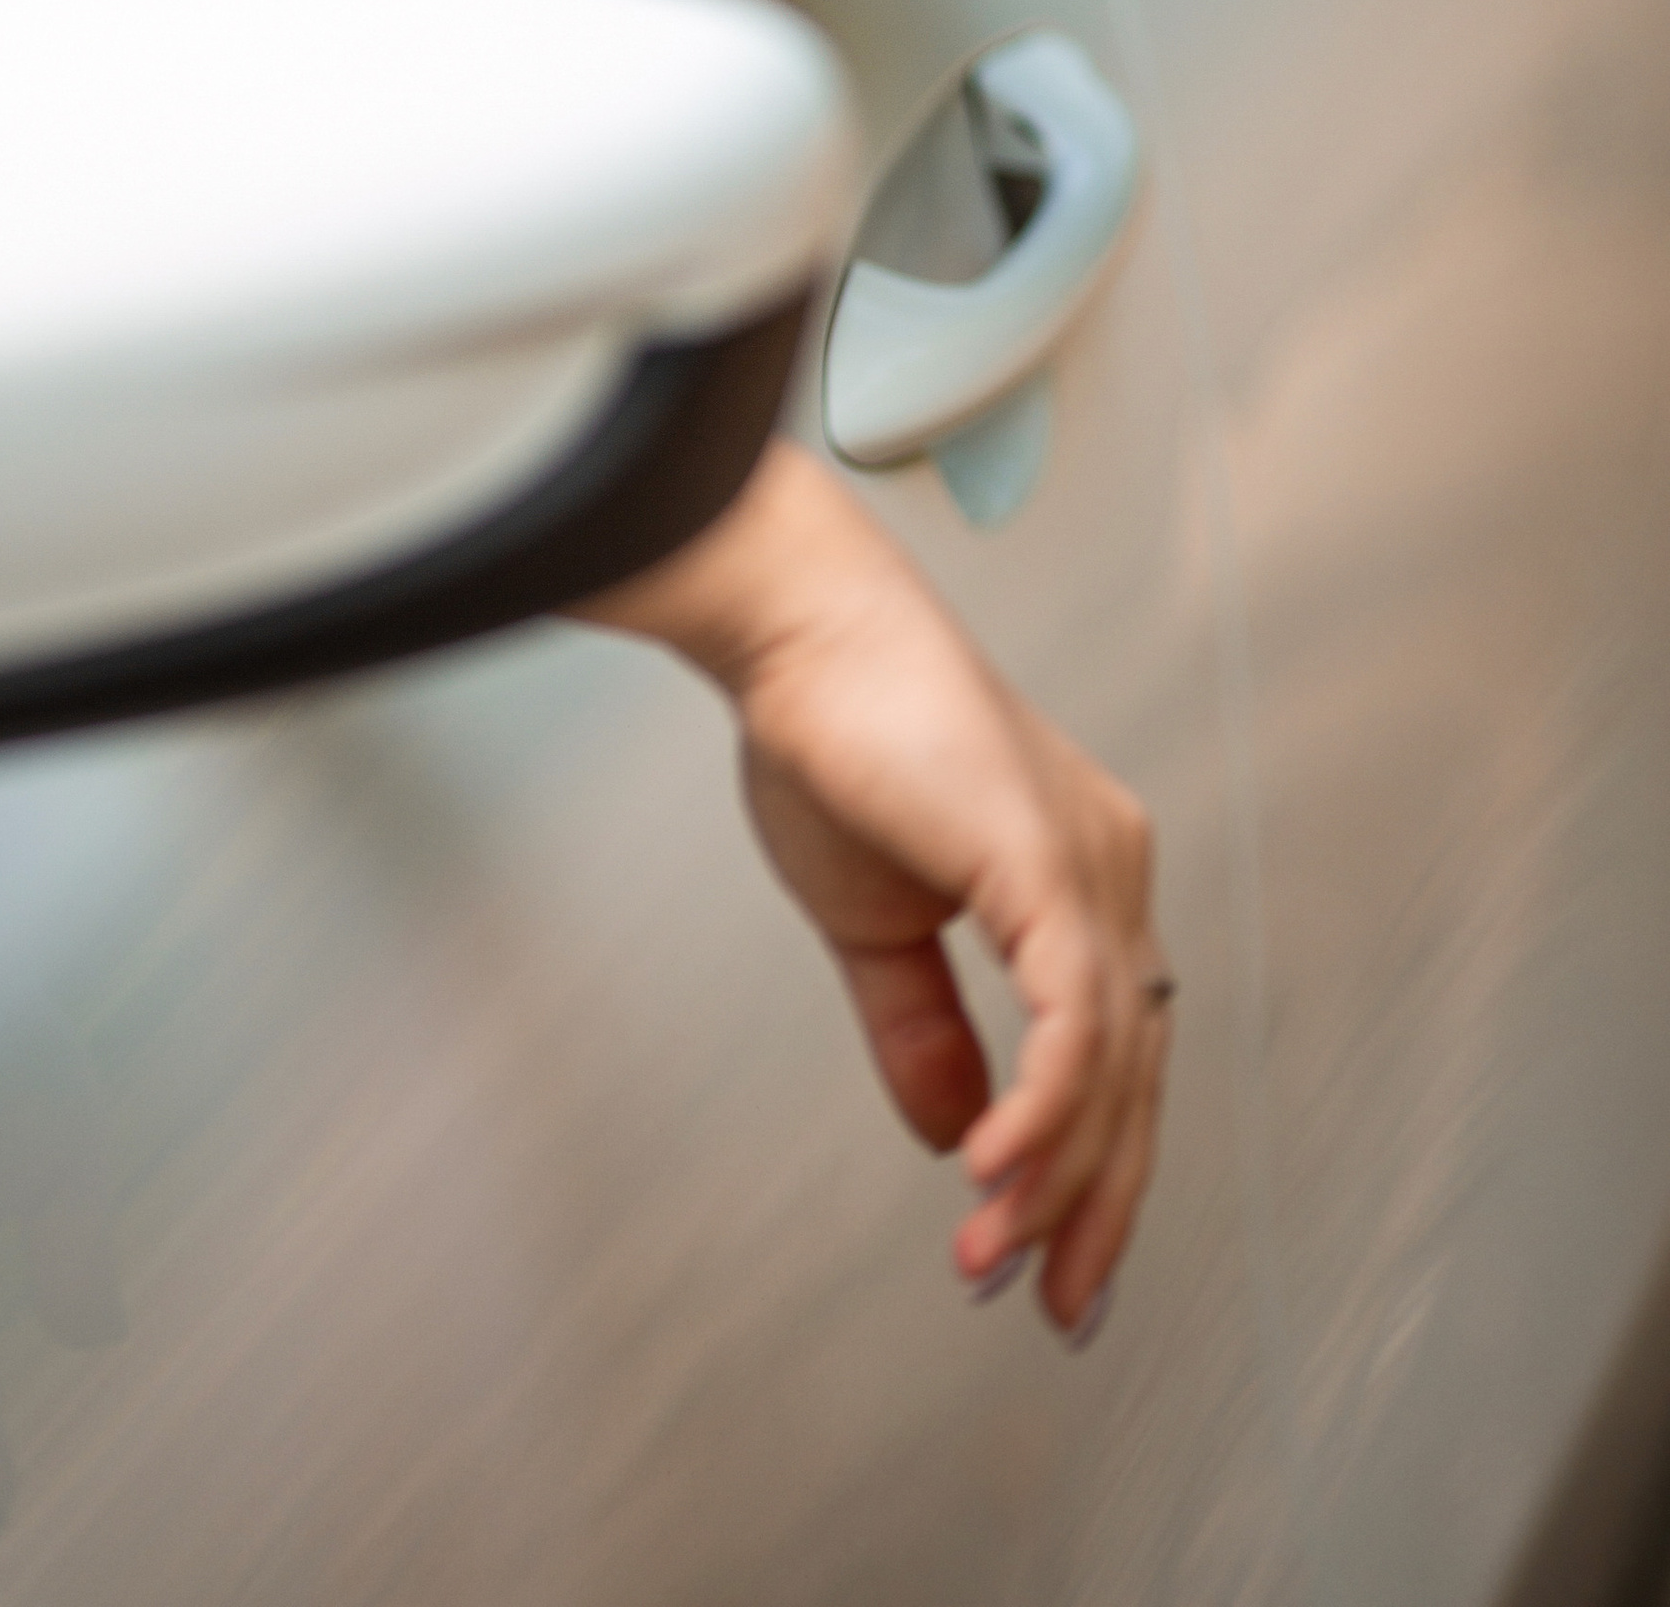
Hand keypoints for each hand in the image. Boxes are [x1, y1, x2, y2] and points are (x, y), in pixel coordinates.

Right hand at [584, 441, 1168, 1338]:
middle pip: (1137, 1075)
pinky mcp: (1049, 861)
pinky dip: (1046, 1107)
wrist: (794, 632)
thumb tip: (960, 1135)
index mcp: (1079, 876)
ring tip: (994, 1255)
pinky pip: (1074, 1018)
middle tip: (1047, 1300)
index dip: (1090, 1167)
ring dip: (1053, 1176)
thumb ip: (921, 1030)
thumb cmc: (831, 733)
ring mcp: (1092, 863)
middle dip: (1093, 1204)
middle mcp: (1109, 867)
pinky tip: (999, 1168)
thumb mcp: (873, 922)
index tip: (1051, 1262)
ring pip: (1112, 1063)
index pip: (1115, 1052)